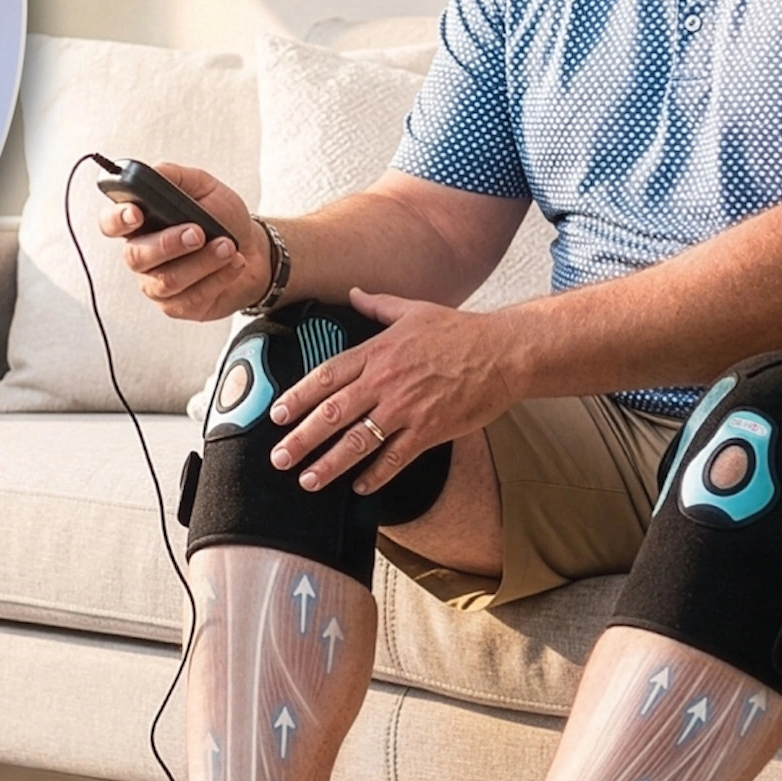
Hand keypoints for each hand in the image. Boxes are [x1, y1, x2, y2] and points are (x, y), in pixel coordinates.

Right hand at [99, 161, 270, 321]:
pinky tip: (234, 263)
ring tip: (228, 246)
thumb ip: (174, 177)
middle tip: (198, 232)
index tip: (136, 213)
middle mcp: (143, 256)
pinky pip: (191, 298)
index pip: (111, 224)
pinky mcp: (179, 306)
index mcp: (141, 224)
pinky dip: (218, 277)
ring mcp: (158, 285)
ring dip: (202, 261)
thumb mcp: (203, 187)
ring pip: (167, 280)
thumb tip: (151, 172)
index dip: (117, 220)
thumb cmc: (223, 218)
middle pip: (136, 257)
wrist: (256, 250)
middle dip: (168, 244)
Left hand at [269, 290, 520, 491]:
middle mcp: (385, 382)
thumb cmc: (460, 331)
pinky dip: (376, 474)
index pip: (326, 377)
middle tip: (279, 457)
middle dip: (302, 438)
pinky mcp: (430, 430)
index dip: (297, 398)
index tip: (277, 415)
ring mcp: (407, 408)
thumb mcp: (413, 310)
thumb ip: (378, 306)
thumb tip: (354, 293)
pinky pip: (396, 458)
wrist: (504, 352)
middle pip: (333, 413)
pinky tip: (360, 487)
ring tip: (308, 480)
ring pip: (359, 441)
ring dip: (330, 463)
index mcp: (377, 352)